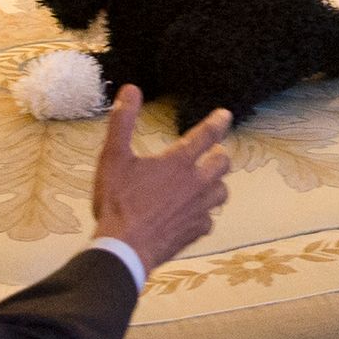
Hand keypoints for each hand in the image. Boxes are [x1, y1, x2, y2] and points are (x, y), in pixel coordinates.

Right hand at [90, 86, 233, 268]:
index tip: (225, 116)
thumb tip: (130, 90)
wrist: (124, 248)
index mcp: (178, 162)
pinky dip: (205, 214)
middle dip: (219, 154)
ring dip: (216, 183)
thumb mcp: (113, 157)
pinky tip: (195, 215)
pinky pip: (209, 219)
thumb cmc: (118, 202)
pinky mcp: (196, 231)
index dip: (217, 122)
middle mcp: (195, 183)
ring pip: (222, 191)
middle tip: (213, 153)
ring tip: (208, 181)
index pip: (205, 135)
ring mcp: (199, 209)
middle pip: (222, 163)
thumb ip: (122, 121)